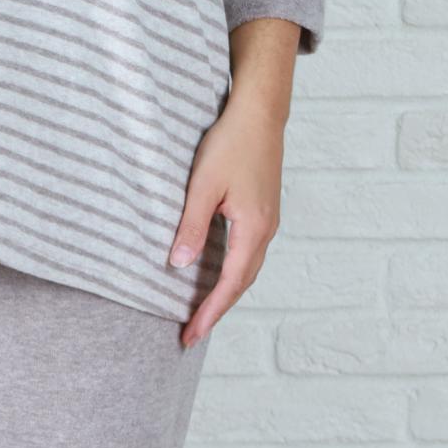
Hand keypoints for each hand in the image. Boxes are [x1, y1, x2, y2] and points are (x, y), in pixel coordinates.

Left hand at [167, 90, 285, 348]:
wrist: (260, 113)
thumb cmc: (231, 144)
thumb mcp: (203, 186)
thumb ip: (192, 226)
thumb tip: (180, 264)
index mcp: (254, 229)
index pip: (230, 284)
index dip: (210, 312)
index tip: (190, 335)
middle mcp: (266, 230)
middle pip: (242, 283)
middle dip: (217, 311)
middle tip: (191, 334)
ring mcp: (267, 221)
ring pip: (247, 270)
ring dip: (226, 294)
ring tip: (202, 313)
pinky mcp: (262, 211)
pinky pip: (248, 254)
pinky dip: (232, 273)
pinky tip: (216, 276)